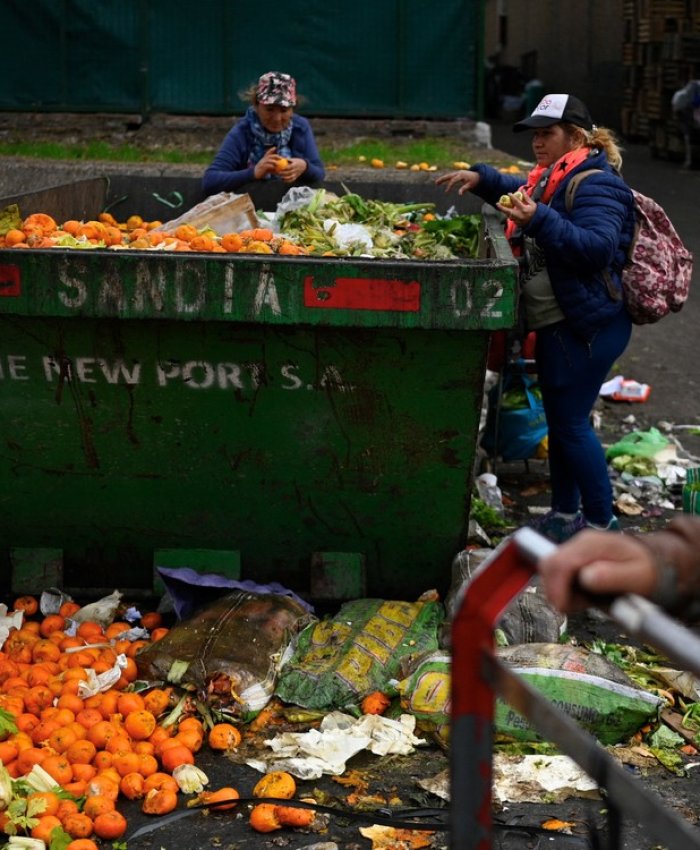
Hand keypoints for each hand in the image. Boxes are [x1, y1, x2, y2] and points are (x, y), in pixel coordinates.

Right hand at [253, 147, 278, 179]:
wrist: (256, 173)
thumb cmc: (263, 170)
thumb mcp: (267, 167)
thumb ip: (272, 166)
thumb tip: (279, 166)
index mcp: (264, 159)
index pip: (268, 153)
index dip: (271, 150)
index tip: (275, 147)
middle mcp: (263, 160)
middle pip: (270, 156)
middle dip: (275, 156)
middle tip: (281, 158)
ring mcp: (262, 163)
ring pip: (268, 160)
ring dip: (273, 161)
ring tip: (277, 163)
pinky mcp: (262, 167)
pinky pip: (266, 165)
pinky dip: (270, 166)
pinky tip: (273, 167)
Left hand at [276, 156, 307, 182]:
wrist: (304, 166)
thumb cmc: (296, 161)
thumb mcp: (293, 159)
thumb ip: (287, 159)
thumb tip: (280, 158)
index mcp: (295, 165)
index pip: (290, 167)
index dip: (285, 168)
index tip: (281, 168)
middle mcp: (296, 170)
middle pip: (289, 173)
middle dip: (283, 173)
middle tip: (278, 173)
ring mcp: (296, 174)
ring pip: (290, 177)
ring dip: (285, 178)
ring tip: (280, 177)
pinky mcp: (296, 177)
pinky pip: (291, 180)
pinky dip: (287, 181)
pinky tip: (282, 180)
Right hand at [435, 170, 479, 194]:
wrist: (477, 175)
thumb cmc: (474, 181)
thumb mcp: (470, 185)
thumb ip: (464, 189)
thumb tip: (459, 194)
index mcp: (461, 175)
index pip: (453, 180)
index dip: (449, 186)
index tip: (446, 192)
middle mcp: (458, 173)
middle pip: (448, 176)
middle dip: (442, 179)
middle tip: (436, 183)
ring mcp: (457, 173)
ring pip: (448, 176)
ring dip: (442, 179)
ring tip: (436, 183)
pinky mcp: (457, 174)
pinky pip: (450, 176)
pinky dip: (445, 179)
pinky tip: (441, 182)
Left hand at [496, 192, 536, 227]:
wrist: (536, 222)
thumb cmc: (534, 212)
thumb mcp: (532, 204)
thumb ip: (526, 197)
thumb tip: (522, 190)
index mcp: (524, 209)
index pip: (516, 202)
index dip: (512, 197)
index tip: (509, 193)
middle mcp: (519, 215)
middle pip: (508, 211)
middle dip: (502, 208)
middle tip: (497, 203)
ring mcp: (517, 220)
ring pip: (508, 215)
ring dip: (504, 211)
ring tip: (500, 206)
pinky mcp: (516, 223)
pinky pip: (510, 218)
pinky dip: (508, 214)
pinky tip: (507, 211)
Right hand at [537, 530, 658, 612]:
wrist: (651, 562)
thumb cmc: (646, 570)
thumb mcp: (636, 576)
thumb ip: (612, 576)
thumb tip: (585, 577)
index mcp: (592, 545)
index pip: (560, 563)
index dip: (556, 587)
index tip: (563, 608)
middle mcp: (579, 543)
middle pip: (549, 565)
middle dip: (555, 590)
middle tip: (579, 606)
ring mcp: (574, 549)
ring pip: (550, 571)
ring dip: (561, 591)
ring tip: (587, 601)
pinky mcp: (573, 558)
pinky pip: (557, 575)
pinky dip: (565, 589)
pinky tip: (585, 595)